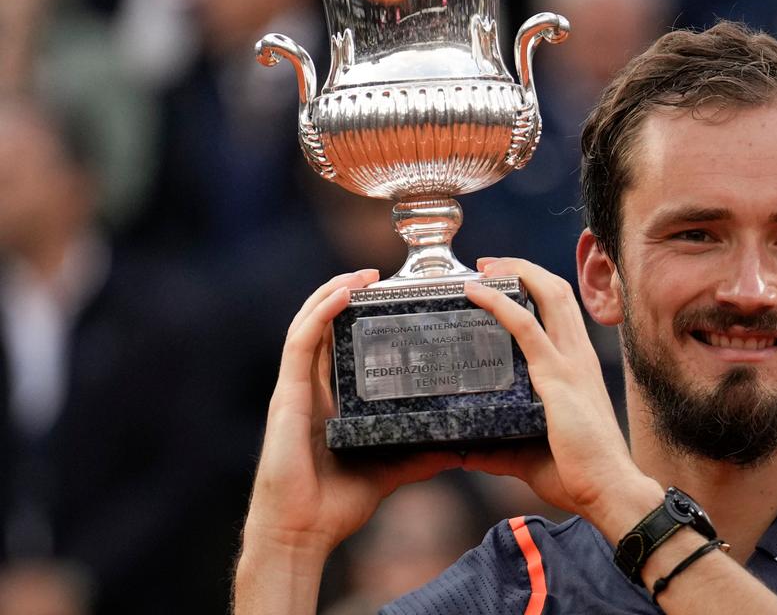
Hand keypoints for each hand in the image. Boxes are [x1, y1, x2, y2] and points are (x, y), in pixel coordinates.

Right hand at [242, 269, 462, 558]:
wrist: (301, 534)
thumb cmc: (335, 505)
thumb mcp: (389, 469)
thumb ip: (418, 454)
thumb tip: (458, 446)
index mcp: (330, 401)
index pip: (341, 345)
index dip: (357, 316)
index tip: (388, 297)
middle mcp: (310, 388)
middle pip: (323, 326)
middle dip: (346, 292)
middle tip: (379, 275)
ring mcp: (296, 390)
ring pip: (309, 323)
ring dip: (333, 291)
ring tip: (363, 273)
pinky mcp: (287, 395)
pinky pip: (301, 342)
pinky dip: (320, 312)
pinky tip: (342, 293)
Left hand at [461, 258, 658, 530]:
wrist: (609, 490)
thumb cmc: (577, 475)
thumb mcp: (528, 453)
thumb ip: (497, 448)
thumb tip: (461, 452)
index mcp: (579, 368)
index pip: (562, 310)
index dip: (536, 286)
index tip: (504, 279)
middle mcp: (579, 357)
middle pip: (557, 290)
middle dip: (524, 268)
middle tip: (488, 264)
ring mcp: (571, 364)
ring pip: (549, 295)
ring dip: (516, 273)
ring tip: (484, 267)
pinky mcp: (558, 378)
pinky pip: (527, 327)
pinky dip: (500, 303)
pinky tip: (477, 292)